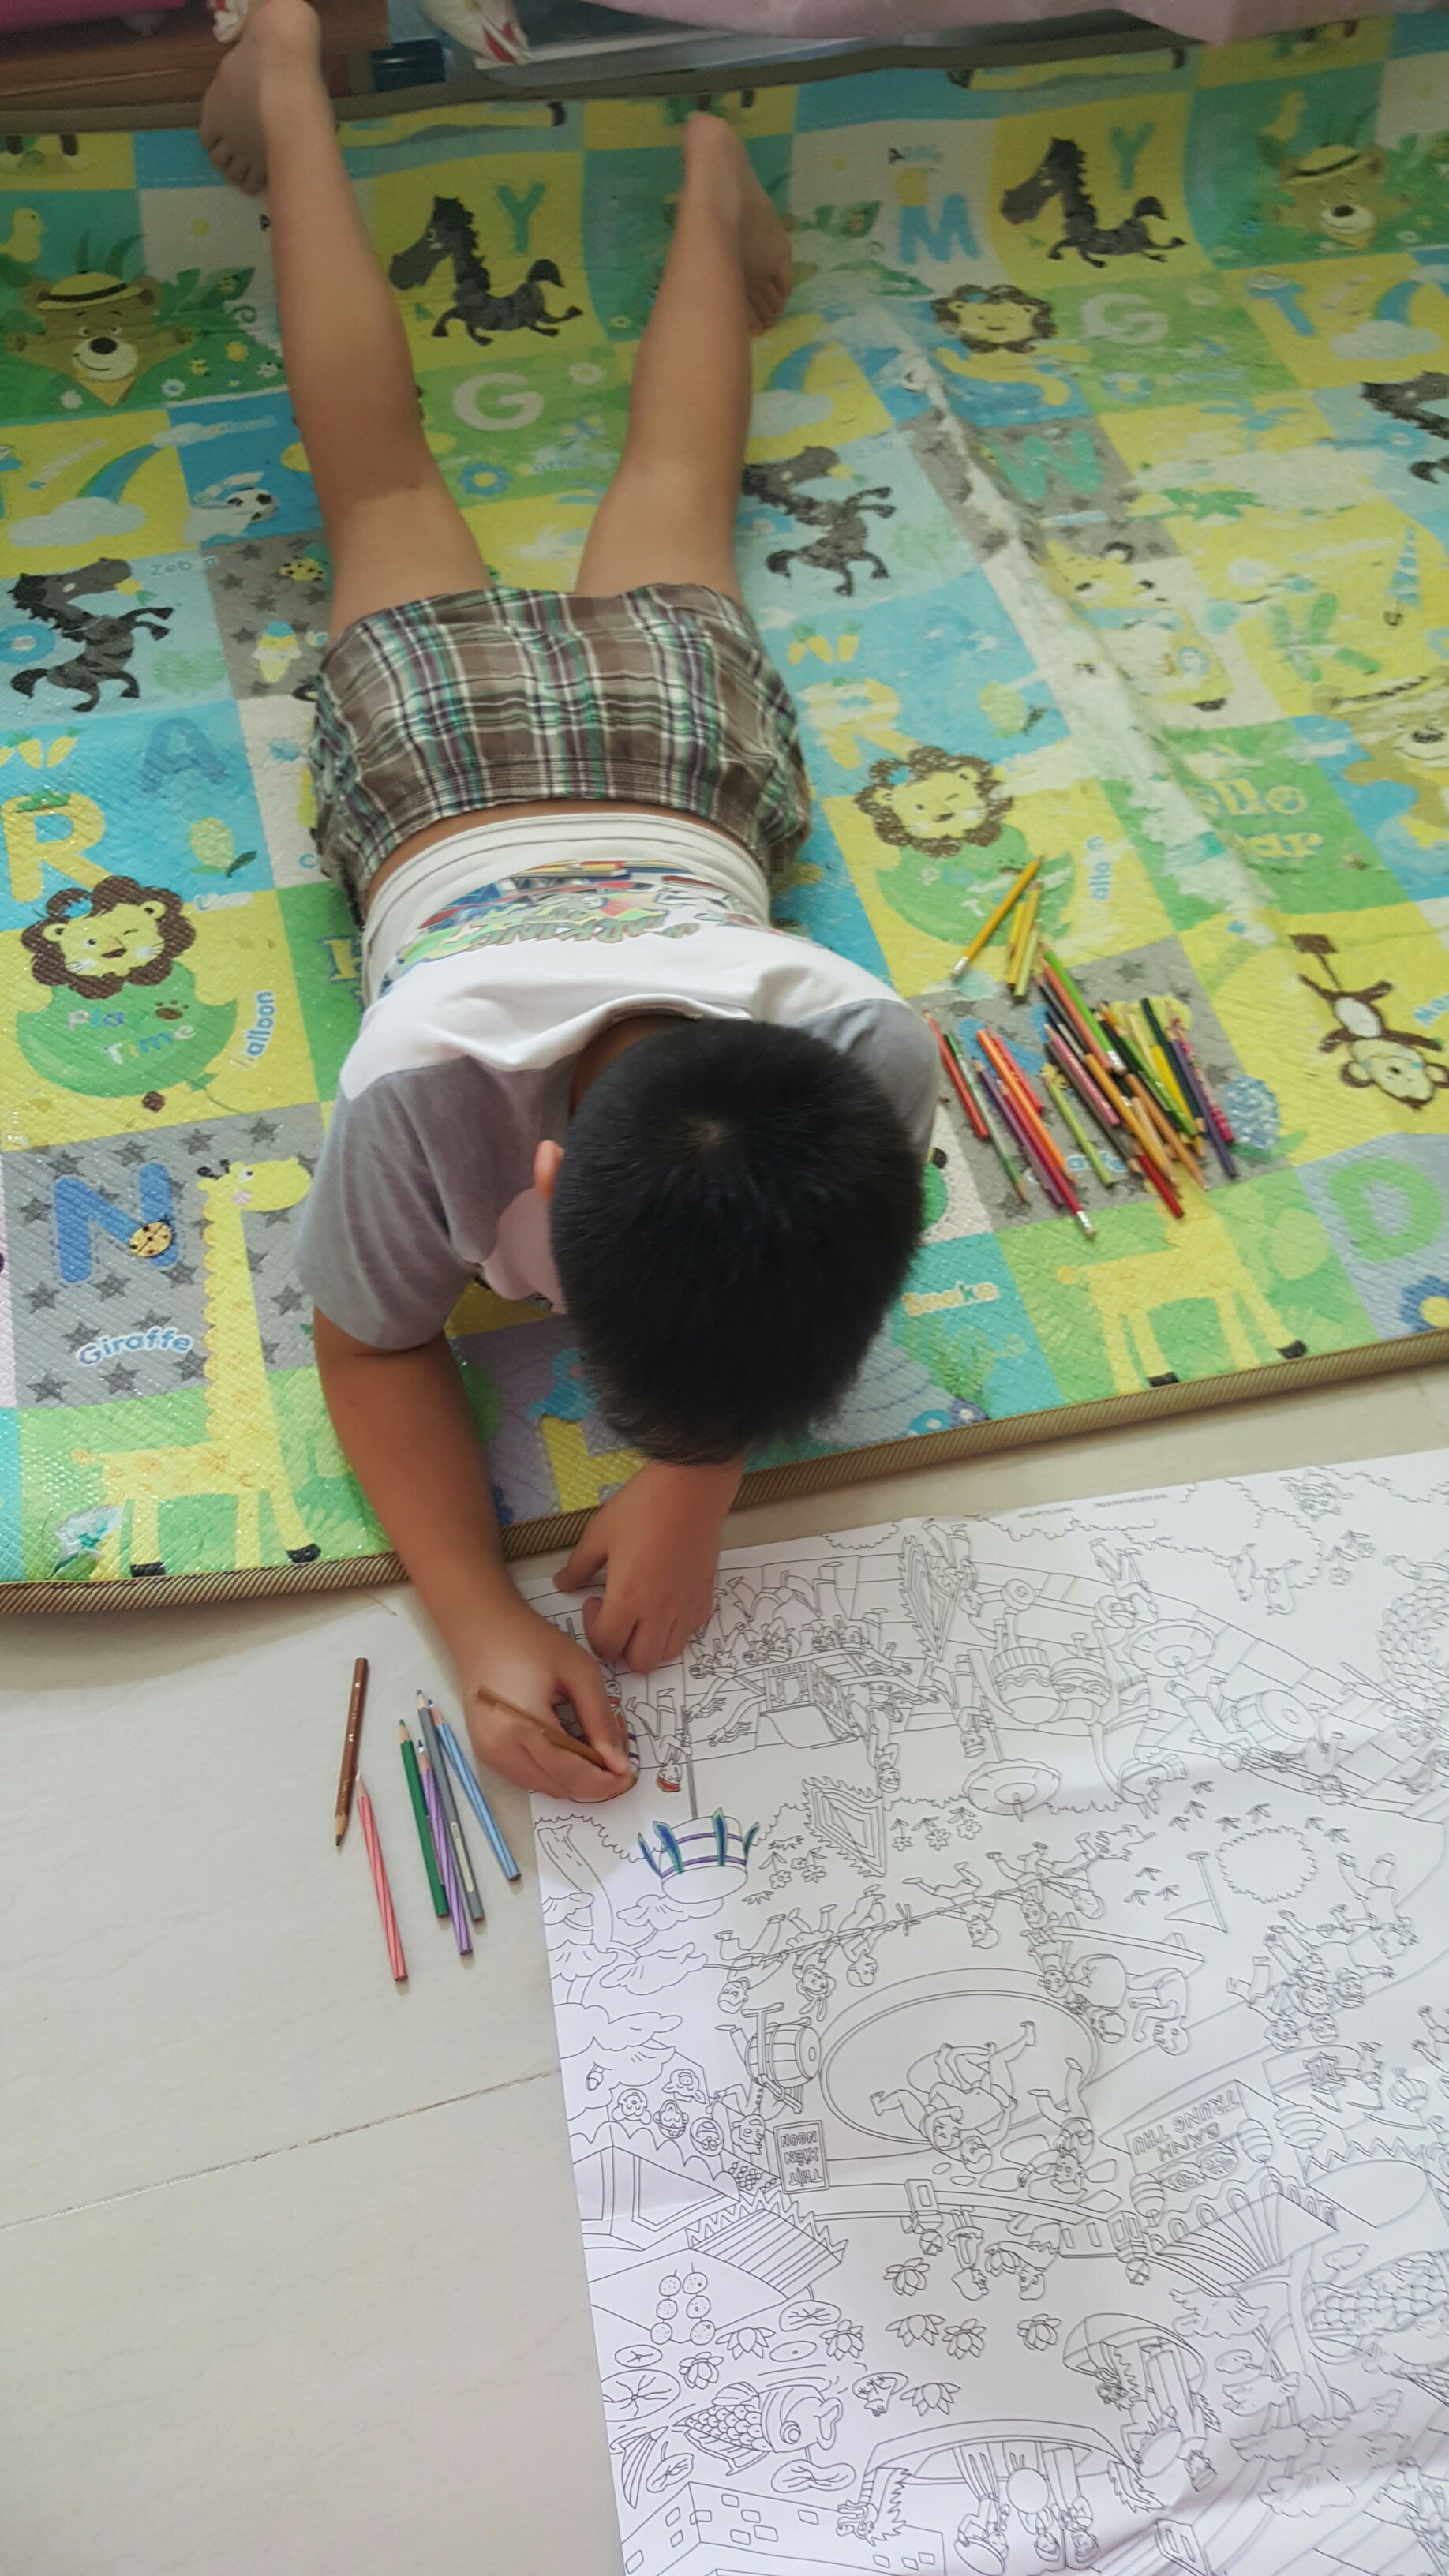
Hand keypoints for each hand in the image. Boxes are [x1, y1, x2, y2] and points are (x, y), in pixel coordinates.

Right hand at [460, 1587, 634, 1801]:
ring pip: (545, 1787)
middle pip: (560, 1787)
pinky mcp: (486, 1753)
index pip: (572, 1775)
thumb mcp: (580, 1673)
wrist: (483, 1630)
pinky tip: (567, 1746)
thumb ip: (600, 1720)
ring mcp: (489, 1755)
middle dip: (593, 1779)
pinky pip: (529, 1777)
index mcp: (523, 1727)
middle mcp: (501, 1750)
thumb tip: (618, 1765)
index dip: (605, 1781)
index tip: (628, 1772)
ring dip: (574, 1777)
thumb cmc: (533, 1643)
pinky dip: (553, 1771)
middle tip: (614, 1752)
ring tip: (591, 1746)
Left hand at [561, 1457, 740, 1672]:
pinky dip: (675, 1627)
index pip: (606, 1645)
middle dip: (621, 1647)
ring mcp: (686, 1607)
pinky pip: (690, 1630)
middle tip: (614, 1616)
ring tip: (641, 1613)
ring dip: (649, 1643)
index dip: (592, 1630)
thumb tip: (563, 1583)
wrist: (692, 1486)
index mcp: (628, 1599)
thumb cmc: (643, 1506)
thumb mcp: (599, 1532)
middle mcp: (659, 1611)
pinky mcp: (705, 1596)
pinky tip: (666, 1601)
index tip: (593, 1600)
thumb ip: (578, 1565)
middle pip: (639, 1663)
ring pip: (668, 1653)